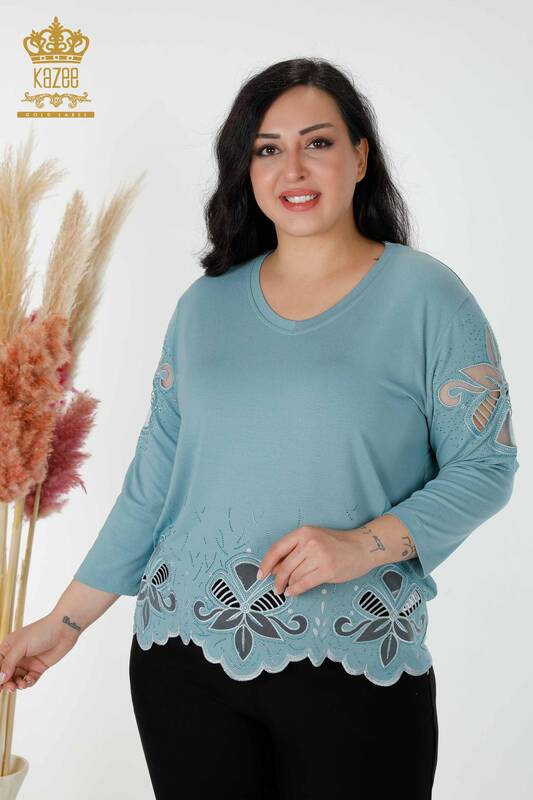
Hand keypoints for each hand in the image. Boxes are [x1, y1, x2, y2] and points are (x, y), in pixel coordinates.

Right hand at [0, 613, 80, 693]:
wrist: (64, 629)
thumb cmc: (41, 632)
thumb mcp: (21, 646)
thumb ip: (9, 663)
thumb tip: (0, 679)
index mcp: (8, 648)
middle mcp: (16, 656)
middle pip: (6, 674)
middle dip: (6, 683)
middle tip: (9, 687)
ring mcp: (27, 662)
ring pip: (17, 679)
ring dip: (17, 684)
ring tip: (20, 684)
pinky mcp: (38, 668)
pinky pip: (29, 680)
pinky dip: (28, 682)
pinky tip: (29, 680)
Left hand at [256, 525, 370, 597]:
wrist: (362, 547)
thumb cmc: (336, 543)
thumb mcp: (313, 539)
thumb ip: (295, 551)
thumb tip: (275, 569)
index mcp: (304, 532)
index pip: (277, 549)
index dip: (266, 563)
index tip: (260, 574)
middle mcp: (309, 542)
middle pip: (285, 566)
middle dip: (277, 580)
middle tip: (275, 589)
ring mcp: (319, 556)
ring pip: (294, 576)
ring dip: (287, 586)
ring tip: (286, 590)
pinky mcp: (327, 570)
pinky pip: (304, 584)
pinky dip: (295, 590)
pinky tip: (293, 592)